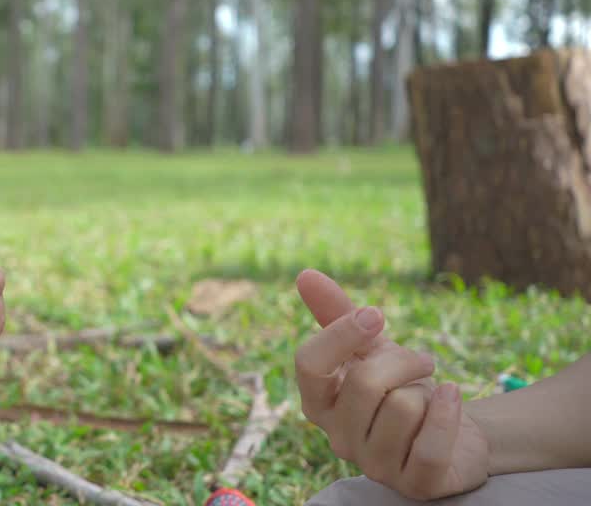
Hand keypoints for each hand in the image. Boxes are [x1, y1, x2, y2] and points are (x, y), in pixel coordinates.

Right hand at [294, 269, 488, 500]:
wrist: (454, 430)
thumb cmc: (402, 385)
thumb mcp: (372, 347)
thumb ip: (337, 314)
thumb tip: (304, 273)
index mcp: (318, 402)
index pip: (308, 364)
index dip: (342, 333)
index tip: (376, 315)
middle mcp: (338, 437)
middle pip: (364, 382)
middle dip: (404, 361)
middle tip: (422, 362)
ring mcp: (374, 465)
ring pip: (402, 408)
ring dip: (428, 392)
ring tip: (429, 398)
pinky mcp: (414, 485)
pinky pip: (429, 444)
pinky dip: (448, 413)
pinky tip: (451, 398)